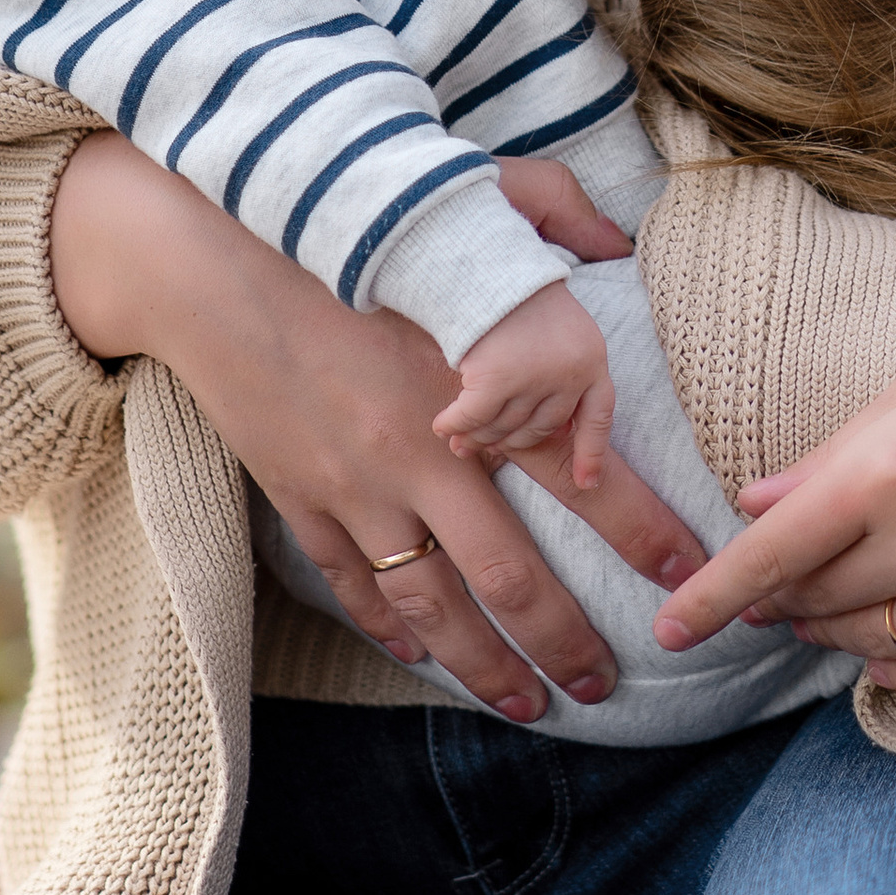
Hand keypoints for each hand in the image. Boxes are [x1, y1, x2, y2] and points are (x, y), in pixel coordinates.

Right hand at [50, 131, 706, 720]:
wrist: (209, 257)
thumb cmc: (342, 219)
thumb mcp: (460, 191)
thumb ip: (551, 210)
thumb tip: (616, 238)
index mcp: (473, 386)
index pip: (582, 479)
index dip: (642, 535)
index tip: (687, 577)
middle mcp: (420, 454)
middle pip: (509, 576)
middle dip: (564, 642)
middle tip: (605, 686)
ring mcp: (354, 487)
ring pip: (430, 604)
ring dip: (482, 663)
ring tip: (525, 703)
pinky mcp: (299, 496)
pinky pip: (352, 581)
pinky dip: (386, 625)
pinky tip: (417, 651)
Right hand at [433, 282, 616, 484]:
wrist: (489, 262)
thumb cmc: (518, 293)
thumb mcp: (560, 327)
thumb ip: (562, 372)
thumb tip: (541, 430)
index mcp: (593, 360)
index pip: (598, 417)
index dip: (590, 452)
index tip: (586, 482)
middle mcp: (570, 374)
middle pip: (541, 427)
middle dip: (511, 439)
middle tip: (486, 445)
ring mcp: (535, 379)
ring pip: (505, 426)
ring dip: (479, 436)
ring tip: (460, 441)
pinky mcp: (497, 381)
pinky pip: (473, 417)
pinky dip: (455, 424)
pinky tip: (441, 427)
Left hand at [648, 295, 895, 701]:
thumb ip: (832, 459)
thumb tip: (752, 505)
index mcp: (884, 469)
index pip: (765, 555)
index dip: (708, 598)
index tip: (667, 632)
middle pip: (813, 602)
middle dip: (780, 602)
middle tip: (770, 594)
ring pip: (867, 644)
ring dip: (832, 633)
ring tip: (824, 614)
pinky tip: (888, 655)